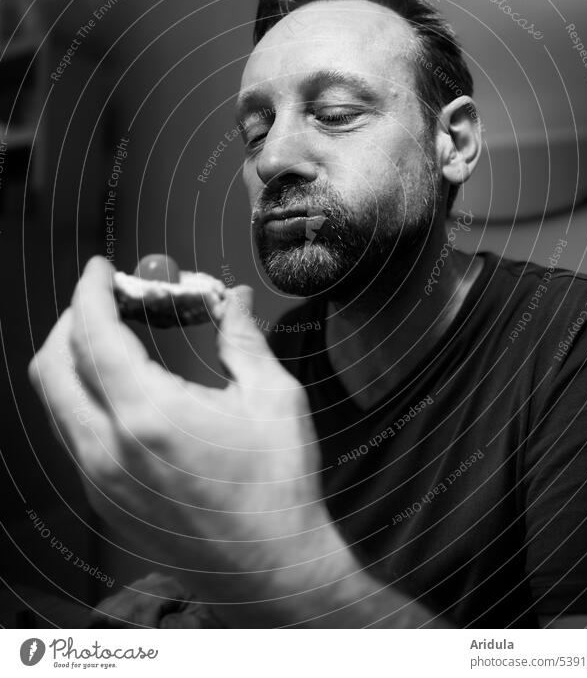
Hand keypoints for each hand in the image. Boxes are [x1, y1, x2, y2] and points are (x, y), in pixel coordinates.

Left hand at [29, 257, 335, 621]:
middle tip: (111, 302)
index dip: (92, 291)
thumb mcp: (273, 398)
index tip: (102, 270)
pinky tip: (127, 391)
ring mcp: (100, 481)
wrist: (272, 571)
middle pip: (53, 364)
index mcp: (149, 414)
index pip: (92, 333)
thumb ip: (242, 338)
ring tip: (120, 341)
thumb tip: (232, 297)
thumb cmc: (278, 488)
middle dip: (75, 320)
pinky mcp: (105, 503)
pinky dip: (86, 398)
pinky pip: (74, 435)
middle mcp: (109, 448)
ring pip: (57, 402)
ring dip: (76, 359)